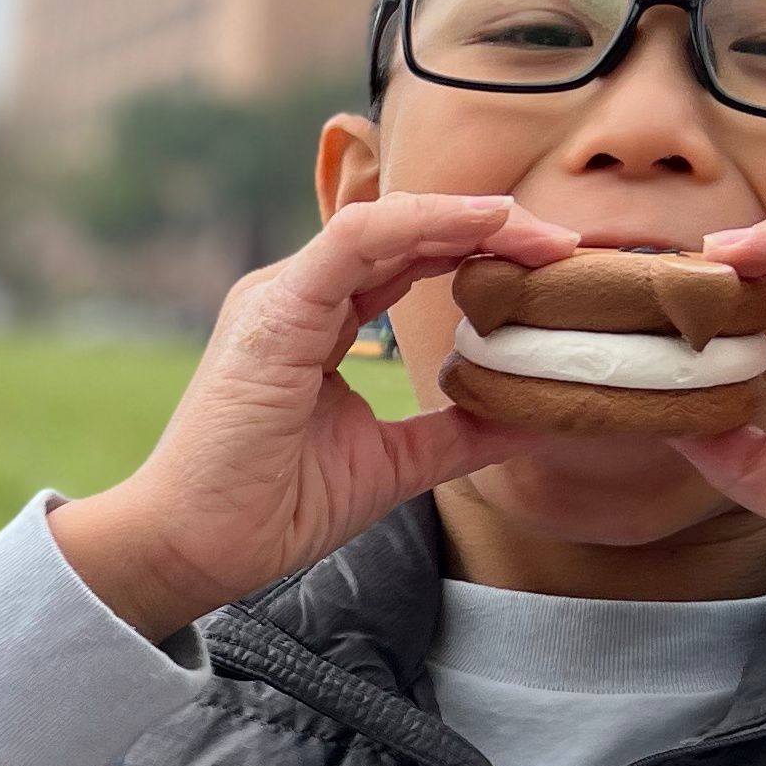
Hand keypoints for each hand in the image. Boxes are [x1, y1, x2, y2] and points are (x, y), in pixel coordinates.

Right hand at [49, 193, 579, 637]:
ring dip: (470, 219)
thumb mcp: (393, 464)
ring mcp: (283, 295)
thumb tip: (534, 419)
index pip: (410, 262)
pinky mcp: (276, 307)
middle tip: (567, 247)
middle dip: (490, 231)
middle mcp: (300, 296)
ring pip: (387, 224)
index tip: (554, 274)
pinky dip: (423, 222)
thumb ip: (456, 434)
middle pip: (407, 235)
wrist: (198, 546)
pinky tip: (483, 223)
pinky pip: (355, 239)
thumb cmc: (272, 508)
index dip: (482, 255)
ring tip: (539, 233)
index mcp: (318, 322)